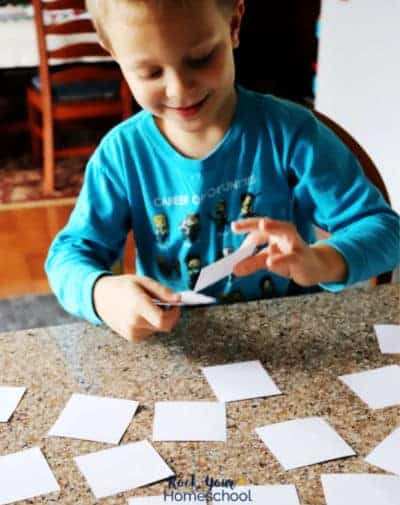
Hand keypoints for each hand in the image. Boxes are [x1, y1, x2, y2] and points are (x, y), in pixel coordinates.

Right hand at [93, 274, 180, 341]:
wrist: (100, 297)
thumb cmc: (122, 287)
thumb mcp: (143, 281)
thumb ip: (162, 291)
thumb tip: (179, 299)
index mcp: (138, 306)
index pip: (163, 320)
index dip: (174, 314)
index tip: (175, 305)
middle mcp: (134, 322)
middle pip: (164, 326)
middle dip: (169, 316)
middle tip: (165, 304)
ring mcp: (132, 332)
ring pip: (158, 329)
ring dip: (158, 319)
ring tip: (147, 306)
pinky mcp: (131, 337)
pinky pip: (149, 332)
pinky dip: (150, 323)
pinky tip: (140, 314)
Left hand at [232, 217, 346, 285]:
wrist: (316, 267)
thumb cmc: (291, 259)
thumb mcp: (269, 259)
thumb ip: (252, 262)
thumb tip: (235, 269)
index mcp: (276, 232)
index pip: (259, 227)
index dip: (246, 225)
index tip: (234, 226)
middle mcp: (286, 234)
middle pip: (271, 224)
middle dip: (255, 223)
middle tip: (237, 226)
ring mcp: (295, 245)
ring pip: (285, 233)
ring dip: (274, 227)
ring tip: (263, 225)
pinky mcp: (301, 259)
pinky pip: (290, 257)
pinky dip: (280, 259)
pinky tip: (271, 262)